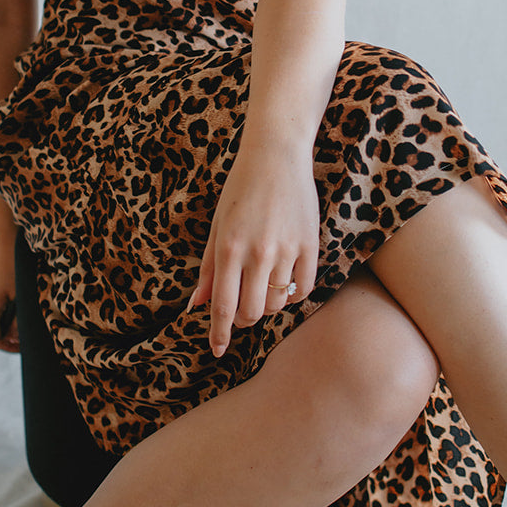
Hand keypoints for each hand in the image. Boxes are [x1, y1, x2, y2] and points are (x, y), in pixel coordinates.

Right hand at [0, 235, 19, 352]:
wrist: (7, 241)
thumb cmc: (16, 267)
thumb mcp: (20, 295)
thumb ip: (18, 317)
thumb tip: (17, 336)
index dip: (7, 347)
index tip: (22, 347)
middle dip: (10, 337)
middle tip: (27, 338)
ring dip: (10, 325)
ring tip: (26, 324)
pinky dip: (8, 314)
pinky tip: (21, 310)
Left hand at [187, 141, 319, 356]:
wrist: (276, 156)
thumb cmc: (240, 190)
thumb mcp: (217, 227)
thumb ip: (208, 269)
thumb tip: (195, 306)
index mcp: (229, 249)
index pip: (222, 307)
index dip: (219, 334)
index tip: (217, 350)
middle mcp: (257, 253)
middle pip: (251, 312)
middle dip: (244, 318)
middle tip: (242, 306)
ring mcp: (286, 250)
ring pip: (278, 303)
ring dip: (269, 305)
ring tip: (264, 287)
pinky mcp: (311, 244)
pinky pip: (305, 288)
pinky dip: (294, 294)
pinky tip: (286, 282)